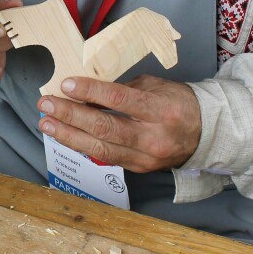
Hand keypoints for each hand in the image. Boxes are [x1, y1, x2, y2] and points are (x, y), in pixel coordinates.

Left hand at [36, 75, 200, 172]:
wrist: (206, 133)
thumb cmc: (178, 102)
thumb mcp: (155, 86)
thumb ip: (123, 88)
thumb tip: (87, 90)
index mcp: (160, 109)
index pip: (120, 99)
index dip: (91, 92)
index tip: (67, 84)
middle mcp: (153, 136)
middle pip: (104, 127)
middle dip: (70, 115)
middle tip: (46, 104)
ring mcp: (145, 157)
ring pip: (100, 149)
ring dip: (68, 135)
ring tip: (46, 123)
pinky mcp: (139, 169)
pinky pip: (106, 158)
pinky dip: (82, 146)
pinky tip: (65, 136)